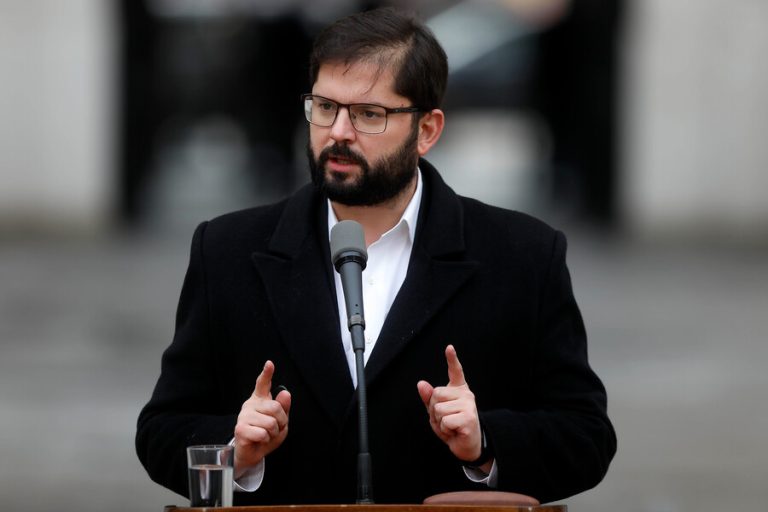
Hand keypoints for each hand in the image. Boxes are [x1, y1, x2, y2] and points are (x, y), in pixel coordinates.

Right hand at [233, 360, 290, 477]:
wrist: (253, 454)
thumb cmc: (267, 435)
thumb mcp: (281, 422)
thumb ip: (284, 408)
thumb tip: (285, 393)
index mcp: (260, 400)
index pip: (263, 383)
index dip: (267, 373)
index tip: (269, 364)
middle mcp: (250, 404)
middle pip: (275, 407)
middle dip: (281, 422)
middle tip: (275, 429)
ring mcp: (244, 416)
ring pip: (270, 422)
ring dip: (273, 433)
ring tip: (266, 435)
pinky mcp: (240, 429)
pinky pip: (262, 433)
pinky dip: (265, 440)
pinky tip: (259, 440)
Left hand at [417, 345, 483, 463]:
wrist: (466, 446)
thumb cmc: (452, 426)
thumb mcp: (436, 412)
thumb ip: (429, 398)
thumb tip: (421, 384)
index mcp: (458, 390)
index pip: (455, 371)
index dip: (452, 359)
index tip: (449, 347)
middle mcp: (466, 394)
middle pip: (436, 394)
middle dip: (434, 409)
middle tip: (445, 419)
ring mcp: (469, 405)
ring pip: (439, 408)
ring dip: (440, 421)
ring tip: (450, 425)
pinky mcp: (469, 418)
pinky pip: (445, 420)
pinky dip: (445, 429)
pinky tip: (455, 431)